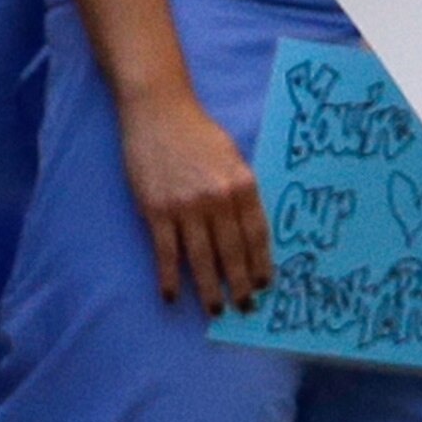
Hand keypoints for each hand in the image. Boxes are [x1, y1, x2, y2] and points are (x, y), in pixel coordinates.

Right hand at [118, 89, 270, 312]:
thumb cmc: (197, 132)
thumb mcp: (231, 156)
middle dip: (240, 284)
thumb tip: (249, 229)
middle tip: (245, 308)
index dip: (261, 263)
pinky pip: (166, 252)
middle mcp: (217, 198)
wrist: (158, 110)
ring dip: (209, 288)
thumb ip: (240, 190)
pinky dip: (169, 277)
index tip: (264, 285)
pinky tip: (171, 295)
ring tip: (216, 310)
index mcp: (241, 183)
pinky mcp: (156, 210)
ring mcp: (186, 206)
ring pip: (202, 258)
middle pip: (232, 252)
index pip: (256, 234)